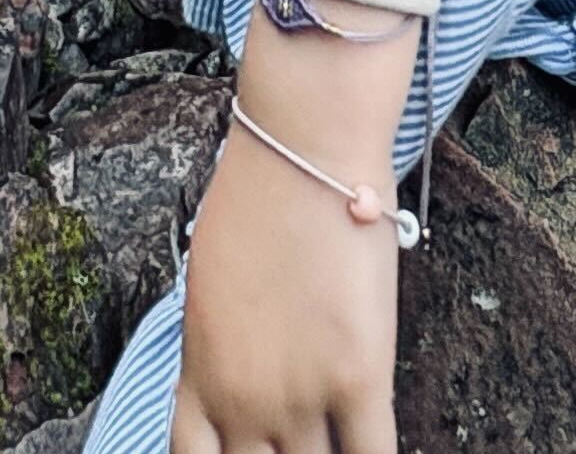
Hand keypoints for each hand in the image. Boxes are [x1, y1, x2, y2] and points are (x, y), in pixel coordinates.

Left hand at [170, 119, 400, 453]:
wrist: (300, 152)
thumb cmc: (253, 201)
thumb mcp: (208, 290)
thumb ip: (218, 351)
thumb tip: (236, 376)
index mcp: (199, 378)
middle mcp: (243, 403)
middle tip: (305, 442)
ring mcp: (300, 397)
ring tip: (341, 441)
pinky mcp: (358, 380)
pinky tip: (376, 448)